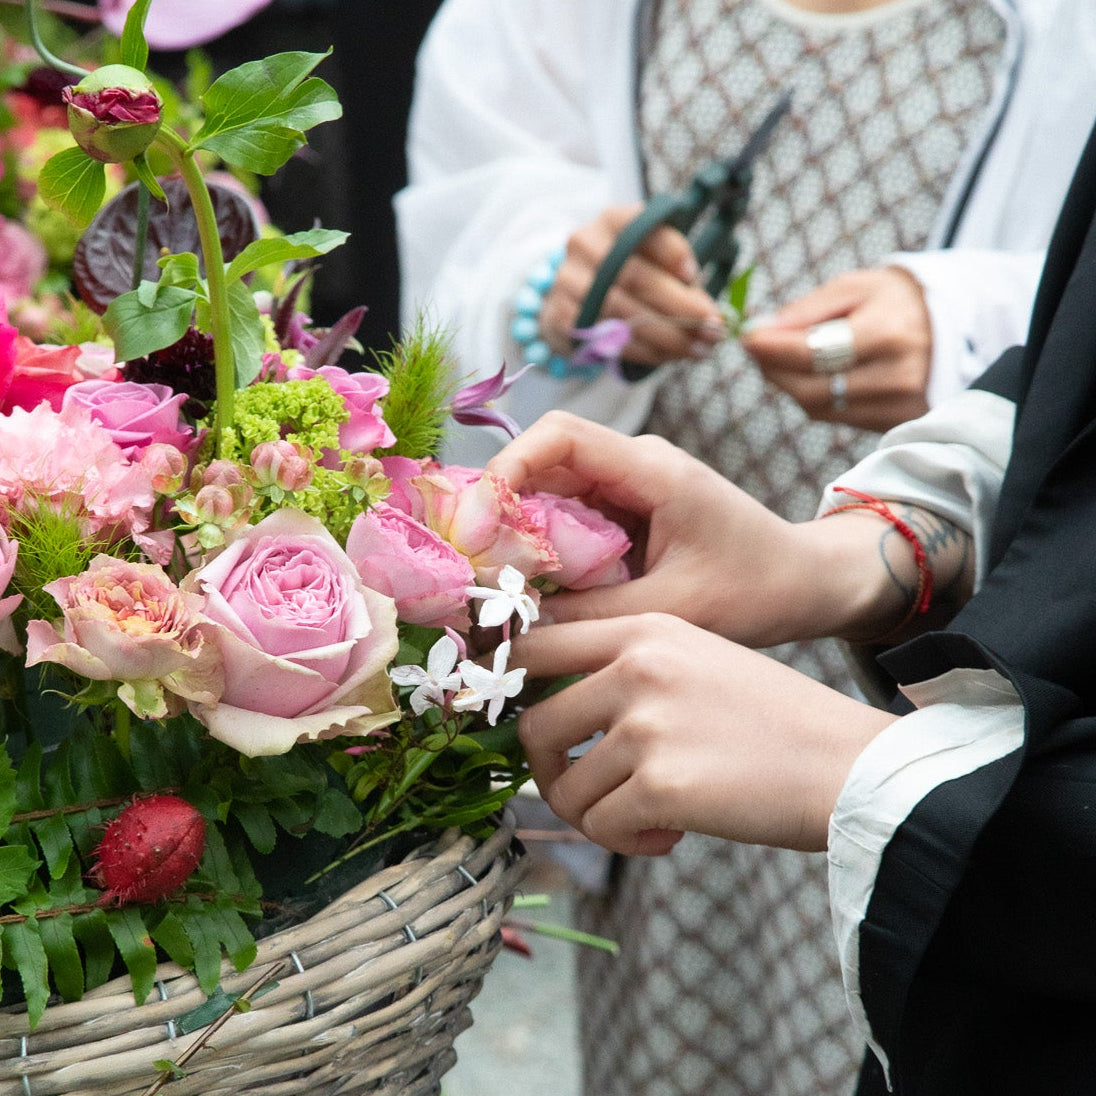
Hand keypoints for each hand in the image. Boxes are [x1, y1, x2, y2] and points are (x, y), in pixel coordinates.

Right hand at [489, 411, 912, 643]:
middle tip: (471, 571)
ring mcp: (628, 488)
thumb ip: (590, 612)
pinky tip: (530, 590)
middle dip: (497, 512)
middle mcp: (633, 466)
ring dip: (516, 536)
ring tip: (491, 585)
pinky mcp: (625, 514)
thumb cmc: (757, 589)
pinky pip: (567, 522)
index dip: (505, 472)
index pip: (558, 436)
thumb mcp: (672, 609)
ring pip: (547, 496)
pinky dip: (542, 552)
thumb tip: (513, 619)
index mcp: (653, 469)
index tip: (475, 529)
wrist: (806, 584)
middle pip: (540, 465)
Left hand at [511, 614, 896, 854]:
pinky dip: (625, 842)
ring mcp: (646, 724)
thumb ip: (626, 670)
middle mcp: (636, 667)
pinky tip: (667, 836)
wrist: (848, 764)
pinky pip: (601, 826)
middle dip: (547, 771)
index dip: (508, 687)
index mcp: (644, 629)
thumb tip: (549, 715)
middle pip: (533, 725)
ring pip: (566, 787)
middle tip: (584, 791)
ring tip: (648, 817)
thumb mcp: (698, 659)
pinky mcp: (661, 784)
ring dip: (597, 815)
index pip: (534, 645)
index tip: (521, 722)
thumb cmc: (774, 720)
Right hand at [538, 204, 724, 365]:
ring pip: (624, 314)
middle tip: (712, 328)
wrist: (574, 296)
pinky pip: (607, 338)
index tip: (696, 276)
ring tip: (698, 349)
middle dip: (681, 307)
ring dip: (667, 336)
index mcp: (613, 221)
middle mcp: (586, 245)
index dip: (673, 253)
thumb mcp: (650, 259)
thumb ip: (678, 276)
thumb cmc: (624, 275)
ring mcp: (568, 281)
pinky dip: (642, 351)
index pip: (644, 230)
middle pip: (637, 278)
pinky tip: (667, 357)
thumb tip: (711, 313)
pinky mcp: (561, 315)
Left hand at [741, 266, 931, 431]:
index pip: (814, 353)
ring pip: (816, 407)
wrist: (953, 327)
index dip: (772, 349)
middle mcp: (895, 377)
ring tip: (780, 357)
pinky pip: (832, 416)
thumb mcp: (854, 288)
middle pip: (809, 388)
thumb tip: (759, 332)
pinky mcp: (892, 424)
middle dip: (773, 369)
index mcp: (887, 334)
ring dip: (787, 384)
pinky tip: (809, 374)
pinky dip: (810, 397)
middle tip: (756, 348)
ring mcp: (896, 407)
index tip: (746, 337)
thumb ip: (805, 310)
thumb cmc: (893, 301)